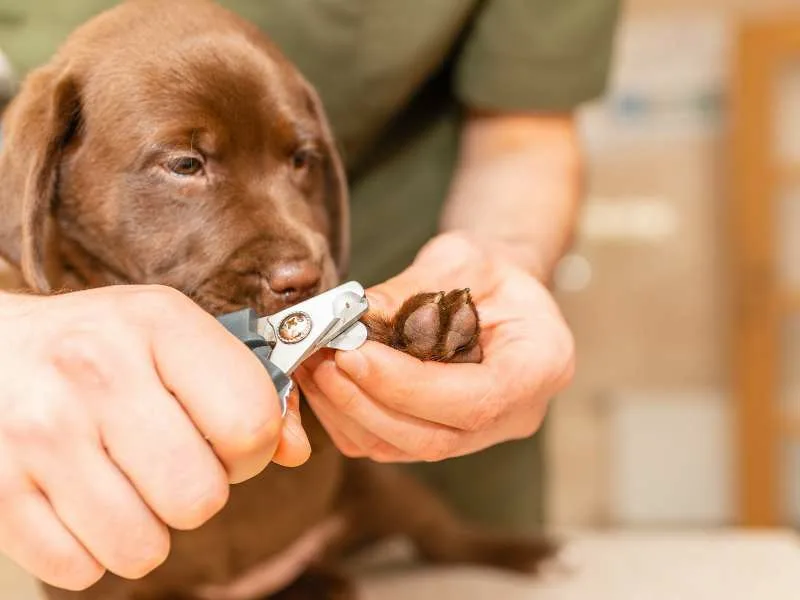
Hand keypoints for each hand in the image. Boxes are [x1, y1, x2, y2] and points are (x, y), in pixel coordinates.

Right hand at [0, 285, 308, 590]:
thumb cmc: (102, 345)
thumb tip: (294, 451)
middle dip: (200, 493)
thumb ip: (248, 388)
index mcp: (159, 323)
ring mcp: (40, 432)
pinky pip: (79, 570)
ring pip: (143, 547)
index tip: (228, 441)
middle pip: (201, 496)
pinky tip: (83, 500)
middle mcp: (97, 372)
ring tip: (129, 484)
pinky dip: (92, 550)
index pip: (251, 422)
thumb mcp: (175, 336)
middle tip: (174, 465)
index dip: (252, 448)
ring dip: (147, 530)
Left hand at [295, 232, 574, 462]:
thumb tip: (353, 317)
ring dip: (349, 411)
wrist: (499, 291)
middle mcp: (514, 415)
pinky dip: (348, 417)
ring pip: (404, 449)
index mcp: (541, 367)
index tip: (354, 355)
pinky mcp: (441, 435)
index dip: (408, 387)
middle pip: (435, 439)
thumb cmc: (489, 270)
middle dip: (368, 402)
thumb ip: (413, 289)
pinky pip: (388, 445)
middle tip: (323, 360)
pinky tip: (323, 380)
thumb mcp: (462, 258)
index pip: (475, 402)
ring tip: (314, 364)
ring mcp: (477, 435)